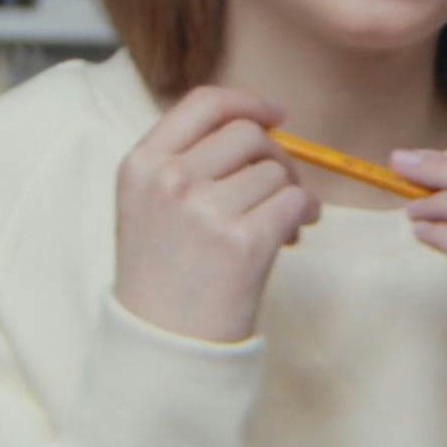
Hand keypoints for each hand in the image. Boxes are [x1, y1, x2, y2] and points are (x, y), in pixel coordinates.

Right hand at [112, 86, 322, 343]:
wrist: (163, 344)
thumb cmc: (162, 276)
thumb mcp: (148, 205)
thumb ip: (186, 159)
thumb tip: (259, 123)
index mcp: (141, 164)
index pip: (203, 103)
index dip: (247, 102)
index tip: (275, 116)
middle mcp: (169, 180)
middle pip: (248, 134)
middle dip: (276, 156)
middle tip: (280, 188)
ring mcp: (204, 210)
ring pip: (275, 171)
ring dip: (289, 193)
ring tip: (280, 226)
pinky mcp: (243, 241)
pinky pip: (295, 201)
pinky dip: (305, 214)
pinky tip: (294, 234)